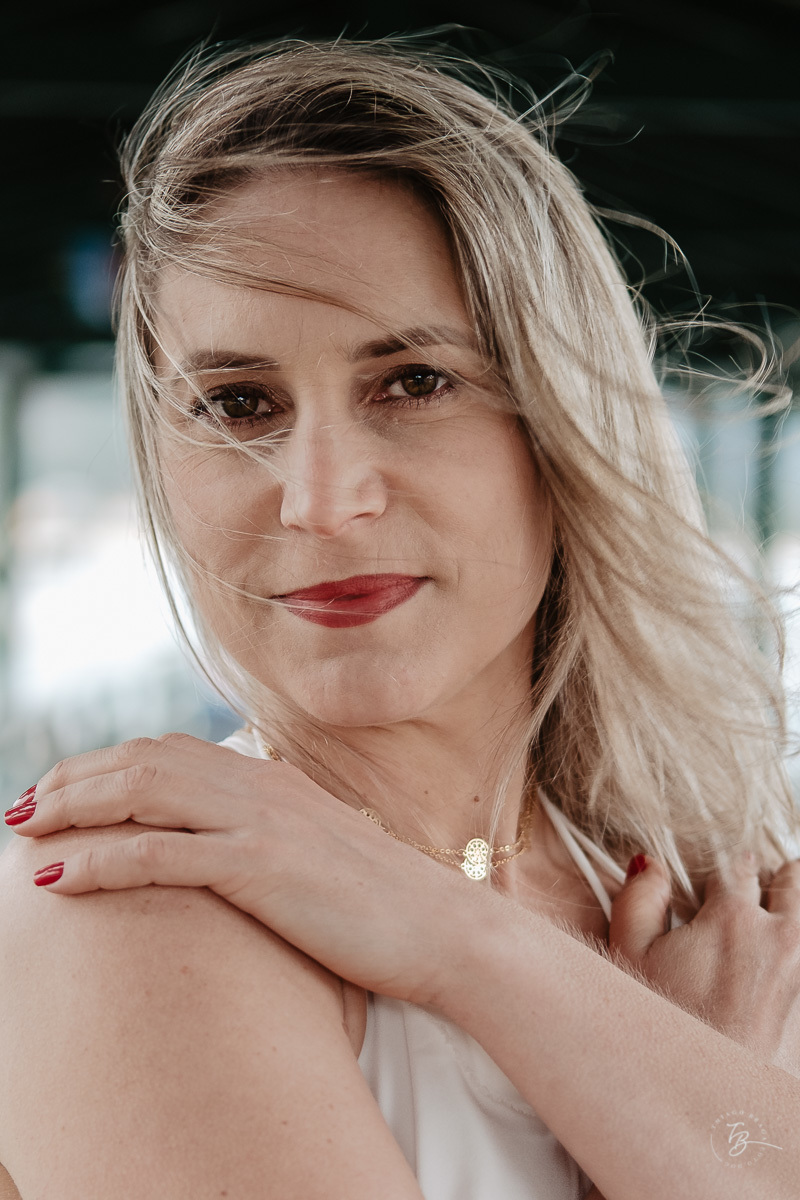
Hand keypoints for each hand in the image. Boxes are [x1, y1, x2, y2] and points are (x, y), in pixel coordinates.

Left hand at [5, 733, 481, 1007]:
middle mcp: (260, 785)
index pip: (168, 752)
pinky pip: (159, 854)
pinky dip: (100, 859)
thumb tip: (228, 843)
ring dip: (73, 806)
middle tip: (23, 805)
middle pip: (143, 761)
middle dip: (74, 778)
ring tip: (25, 827)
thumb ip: (274, 830)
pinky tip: (58, 875)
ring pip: (141, 794)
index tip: (63, 789)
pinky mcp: (261, 866)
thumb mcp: (320, 851)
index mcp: (271, 779)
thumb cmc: (383, 902)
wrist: (442, 929)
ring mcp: (260, 822)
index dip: (106, 764)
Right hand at [607, 851, 799, 1075]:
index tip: (716, 890)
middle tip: (753, 904)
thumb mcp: (629, 957)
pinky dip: (795, 959)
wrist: (706, 1102)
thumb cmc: (662, 1027)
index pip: (740, 864)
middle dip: (776, 883)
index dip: (727, 872)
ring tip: (770, 936)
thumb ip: (640, 898)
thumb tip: (651, 863)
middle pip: (795, 878)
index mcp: (733, 919)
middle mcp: (782, 939)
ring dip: (794, 913)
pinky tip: (774, 975)